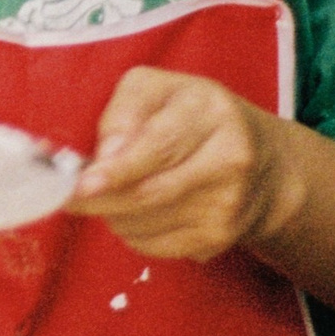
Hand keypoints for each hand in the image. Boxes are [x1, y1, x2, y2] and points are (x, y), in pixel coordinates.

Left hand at [69, 68, 290, 261]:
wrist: (264, 167)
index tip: (83, 184)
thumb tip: (104, 155)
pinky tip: (140, 212)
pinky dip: (133, 232)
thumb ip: (126, 110)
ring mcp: (226, 204)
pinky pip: (153, 245)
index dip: (117, 169)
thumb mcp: (162, 90)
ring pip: (143, 223)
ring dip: (113, 214)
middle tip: (70, 196)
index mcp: (211, 111)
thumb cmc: (196, 119)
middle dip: (99, 198)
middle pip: (147, 192)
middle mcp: (228, 158)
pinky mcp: (218, 239)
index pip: (159, 145)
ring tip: (115, 194)